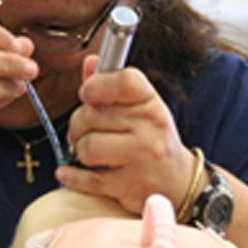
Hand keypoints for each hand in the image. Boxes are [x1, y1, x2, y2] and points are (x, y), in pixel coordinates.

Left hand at [57, 55, 194, 213]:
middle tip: (85, 131)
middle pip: (92, 115)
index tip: (87, 94)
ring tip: (88, 153)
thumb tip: (90, 62)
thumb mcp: (140, 107)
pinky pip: (87, 179)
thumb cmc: (151, 139)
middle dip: (79, 124)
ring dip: (79, 150)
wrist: (178, 181)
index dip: (97, 85)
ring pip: (87, 146)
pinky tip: (69, 172)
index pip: (124, 81)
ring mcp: (141, 157)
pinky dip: (72, 176)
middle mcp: (150, 127)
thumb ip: (111, 85)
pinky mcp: (130, 185)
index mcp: (151, 103)